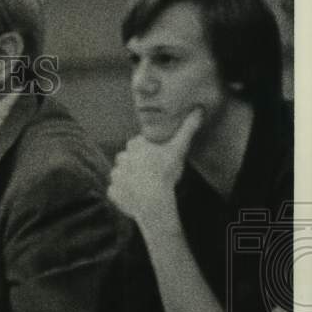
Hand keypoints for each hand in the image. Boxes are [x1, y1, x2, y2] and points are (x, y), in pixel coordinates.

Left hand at [108, 108, 202, 229]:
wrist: (153, 201)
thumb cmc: (165, 173)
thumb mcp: (178, 149)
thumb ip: (187, 129)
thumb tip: (198, 110)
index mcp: (134, 145)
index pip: (139, 143)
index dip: (148, 149)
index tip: (157, 157)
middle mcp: (121, 158)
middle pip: (128, 157)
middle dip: (137, 162)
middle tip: (151, 171)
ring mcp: (115, 176)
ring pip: (121, 173)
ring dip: (129, 177)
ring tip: (143, 184)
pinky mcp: (112, 192)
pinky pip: (116, 191)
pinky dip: (123, 193)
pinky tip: (135, 196)